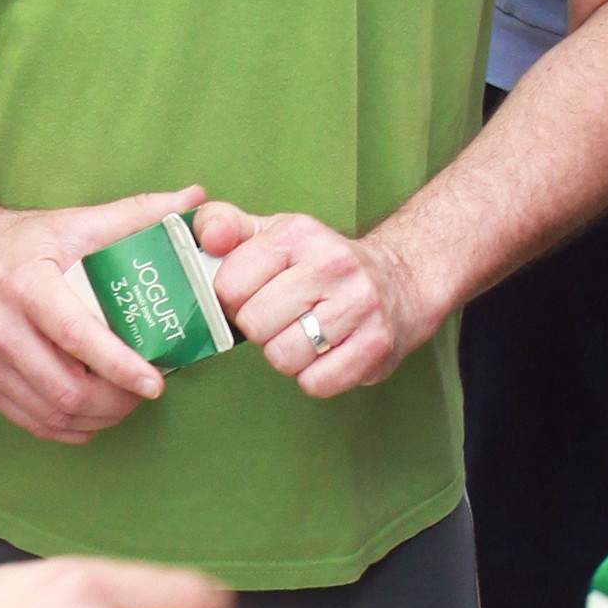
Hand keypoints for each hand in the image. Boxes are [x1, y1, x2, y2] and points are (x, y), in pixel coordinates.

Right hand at [0, 188, 205, 444]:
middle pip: (67, 388)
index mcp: (27, 285)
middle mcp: (0, 327)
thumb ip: (137, 213)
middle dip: (117, 400)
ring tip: (125, 399)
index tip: (155, 381)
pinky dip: (71, 426)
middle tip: (147, 388)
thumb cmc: (20, 242)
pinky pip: (33, 422)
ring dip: (98, 416)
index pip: (77, 336)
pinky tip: (93, 412)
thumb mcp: (74, 221)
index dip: (120, 366)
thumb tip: (196, 197)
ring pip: (53, 412)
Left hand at [194, 197, 429, 399]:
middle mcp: (332, 263)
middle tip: (280, 319)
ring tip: (303, 336)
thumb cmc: (320, 263)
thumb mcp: (272, 232)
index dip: (232, 300)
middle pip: (255, 325)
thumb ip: (223, 225)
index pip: (229, 286)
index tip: (252, 296)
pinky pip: (317, 382)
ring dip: (285, 355)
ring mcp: (359, 304)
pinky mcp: (377, 344)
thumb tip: (208, 237)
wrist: (400, 281)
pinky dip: (314, 377)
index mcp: (297, 233)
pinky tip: (326, 355)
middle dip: (259, 329)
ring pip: (283, 357)